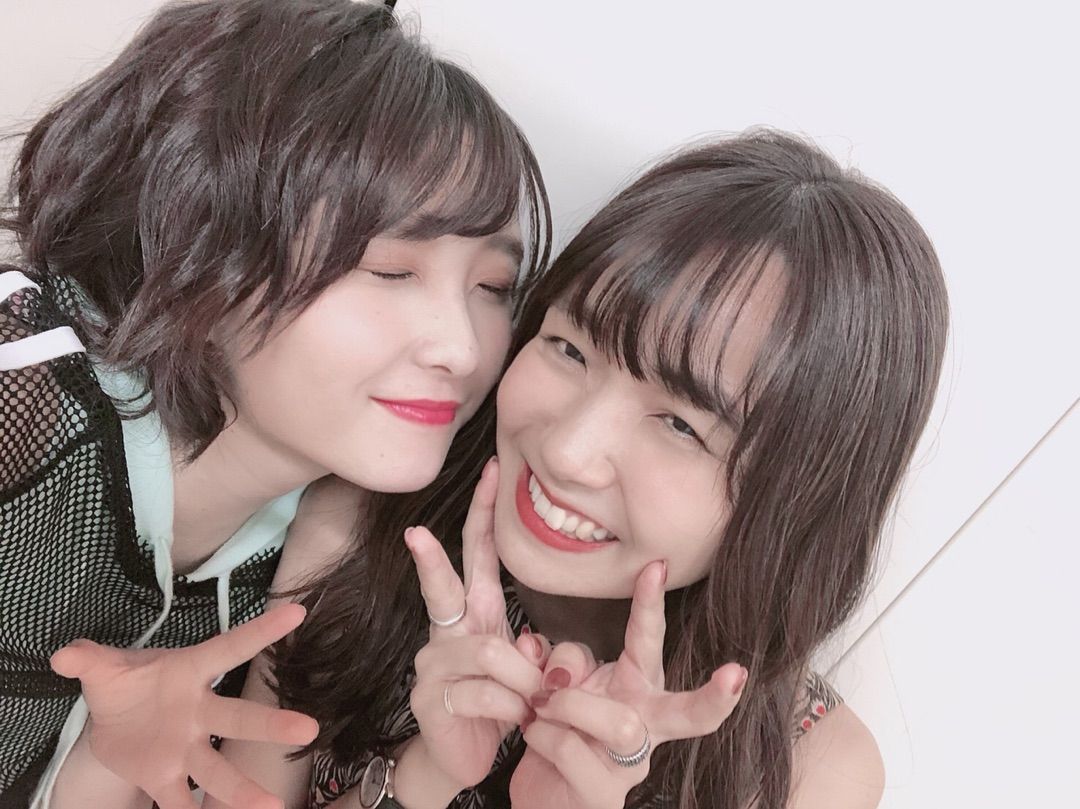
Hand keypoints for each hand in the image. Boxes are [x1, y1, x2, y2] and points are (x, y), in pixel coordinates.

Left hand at [50, 603, 318, 808]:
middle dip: (271, 725)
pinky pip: (182, 804)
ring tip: (271, 808)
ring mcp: (188, 749)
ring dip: (242, 790)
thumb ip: (87, 660)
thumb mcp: (104, 667)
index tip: (296, 612)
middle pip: (239, 718)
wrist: (113, 722)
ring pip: (218, 771)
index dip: (262, 632)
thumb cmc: (123, 683)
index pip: (229, 648)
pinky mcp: (167, 779)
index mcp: (189, 672)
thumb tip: (63, 654)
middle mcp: (199, 712)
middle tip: (308, 730)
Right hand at [406, 456, 547, 788]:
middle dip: (433, 555)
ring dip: (524, 679)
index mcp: (476, 613)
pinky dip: (511, 707)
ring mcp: (433, 664)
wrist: (466, 758)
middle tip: (415, 529)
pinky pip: (484, 693)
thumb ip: (530, 647)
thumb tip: (531, 642)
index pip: (479, 553)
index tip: (490, 470)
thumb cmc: (499, 703)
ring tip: (535, 702)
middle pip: (444, 584)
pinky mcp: (430, 699)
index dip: (484, 513)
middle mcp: (448, 631)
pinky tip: (516, 720)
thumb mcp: (524, 669)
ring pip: (490, 652)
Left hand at [510, 561, 747, 808]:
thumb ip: (553, 662)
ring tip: (540, 705)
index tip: (656, 565)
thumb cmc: (555, 730)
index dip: (652, 604)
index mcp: (634, 688)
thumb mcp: (553, 684)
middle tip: (735, 675)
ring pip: (620, 723)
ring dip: (572, 705)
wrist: (538, 791)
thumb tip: (534, 645)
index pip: (648, 641)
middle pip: (686, 712)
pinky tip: (532, 734)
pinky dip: (545, 734)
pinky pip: (575, 750)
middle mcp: (643, 725)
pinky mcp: (604, 795)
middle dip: (713, 697)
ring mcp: (629, 766)